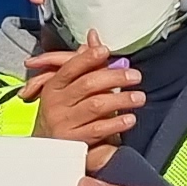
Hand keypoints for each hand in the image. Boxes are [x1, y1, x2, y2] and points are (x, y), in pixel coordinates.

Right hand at [24, 45, 145, 165]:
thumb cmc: (63, 112)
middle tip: (135, 76)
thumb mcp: (67, 88)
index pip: (70, 68)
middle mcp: (57, 104)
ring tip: (139, 97)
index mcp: (54, 86)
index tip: (106, 51)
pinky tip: (130, 119)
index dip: (88, 58)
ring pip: (95, 106)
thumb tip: (94, 37)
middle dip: (114, 77)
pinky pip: (99, 129)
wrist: (48, 148)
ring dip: (121, 99)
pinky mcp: (75, 141)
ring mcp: (65, 123)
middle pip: (87, 85)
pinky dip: (116, 123)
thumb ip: (83, 63)